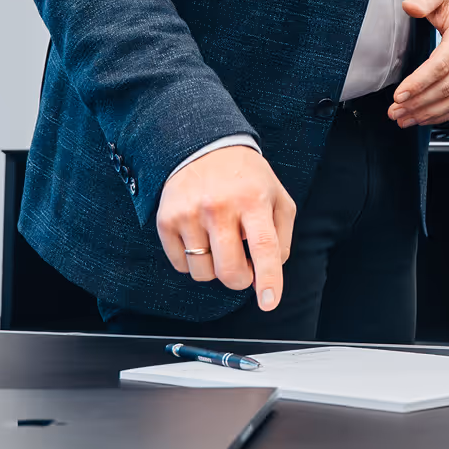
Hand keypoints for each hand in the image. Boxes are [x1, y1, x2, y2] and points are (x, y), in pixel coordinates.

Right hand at [155, 146, 295, 310]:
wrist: (204, 147)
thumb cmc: (246, 178)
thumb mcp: (277, 197)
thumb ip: (281, 236)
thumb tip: (269, 273)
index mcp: (253, 200)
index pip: (264, 247)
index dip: (268, 278)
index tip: (268, 302)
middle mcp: (219, 207)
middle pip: (230, 270)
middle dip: (240, 279)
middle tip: (243, 265)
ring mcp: (190, 214)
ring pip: (204, 273)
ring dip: (215, 269)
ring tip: (220, 243)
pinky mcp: (167, 220)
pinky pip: (181, 265)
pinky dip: (193, 261)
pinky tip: (200, 237)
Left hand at [389, 0, 448, 127]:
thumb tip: (410, 6)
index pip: (440, 66)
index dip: (418, 83)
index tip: (398, 95)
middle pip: (445, 88)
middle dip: (417, 103)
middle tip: (394, 110)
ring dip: (427, 114)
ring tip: (403, 119)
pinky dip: (442, 115)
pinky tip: (423, 118)